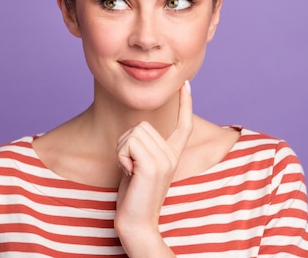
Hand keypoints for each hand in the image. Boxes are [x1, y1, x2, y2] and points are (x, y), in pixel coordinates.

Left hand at [114, 80, 192, 255]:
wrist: (136, 223)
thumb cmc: (132, 196)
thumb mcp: (138, 166)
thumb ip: (142, 148)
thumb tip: (136, 132)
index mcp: (172, 155)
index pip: (183, 125)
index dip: (185, 103)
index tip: (186, 84)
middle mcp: (172, 156)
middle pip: (142, 126)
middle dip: (126, 142)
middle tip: (129, 166)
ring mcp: (165, 160)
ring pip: (134, 133)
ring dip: (122, 150)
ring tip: (129, 171)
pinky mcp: (153, 166)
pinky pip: (128, 145)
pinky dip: (121, 157)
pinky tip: (128, 174)